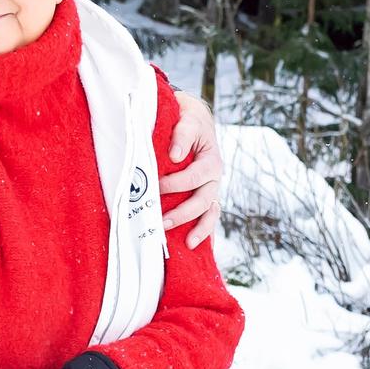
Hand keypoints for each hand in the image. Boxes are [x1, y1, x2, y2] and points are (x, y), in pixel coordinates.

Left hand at [162, 89, 223, 248]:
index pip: (194, 177)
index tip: (156, 187)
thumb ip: (182, 134)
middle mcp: (213, 179)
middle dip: (182, 214)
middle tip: (161, 223)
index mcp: (211, 161)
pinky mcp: (205, 198)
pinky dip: (205, 235)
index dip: (175, 184)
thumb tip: (175, 156)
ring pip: (210, 214)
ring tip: (187, 245)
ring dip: (199, 230)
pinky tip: (196, 249)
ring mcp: (210, 190)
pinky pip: (207, 219)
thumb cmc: (187, 119)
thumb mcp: (187, 119)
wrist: (193, 120)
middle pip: (203, 201)